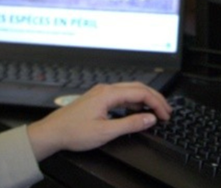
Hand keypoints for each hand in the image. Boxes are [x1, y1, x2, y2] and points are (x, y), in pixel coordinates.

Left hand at [26, 82, 171, 159]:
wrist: (52, 132)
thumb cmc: (73, 132)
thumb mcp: (105, 132)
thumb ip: (130, 124)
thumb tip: (149, 118)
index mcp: (108, 94)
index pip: (141, 92)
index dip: (157, 102)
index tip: (165, 114)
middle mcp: (105, 89)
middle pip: (137, 87)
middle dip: (155, 98)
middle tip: (167, 111)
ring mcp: (101, 93)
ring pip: (130, 90)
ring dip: (145, 99)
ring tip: (157, 111)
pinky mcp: (98, 99)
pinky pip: (122, 95)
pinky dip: (135, 101)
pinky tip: (138, 110)